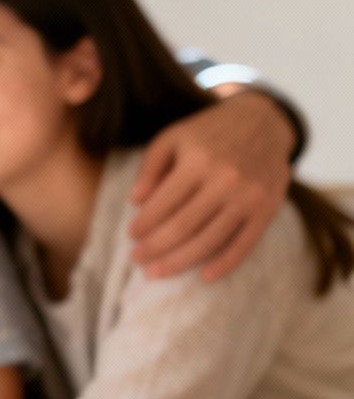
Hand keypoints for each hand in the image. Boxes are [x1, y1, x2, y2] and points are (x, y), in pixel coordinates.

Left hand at [129, 89, 293, 281]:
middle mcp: (226, 180)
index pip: (163, 204)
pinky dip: (224, 264)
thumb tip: (135, 202)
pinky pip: (245, 244)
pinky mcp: (267, 209)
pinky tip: (204, 277)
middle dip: (155, 248)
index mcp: (198, 161)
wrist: (264, 122)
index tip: (130, 236)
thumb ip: (150, 168)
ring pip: (209, 240)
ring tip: (156, 271)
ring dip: (180, 261)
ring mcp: (249, 197)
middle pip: (183, 227)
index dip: (143, 225)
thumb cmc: (208, 132)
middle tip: (137, 259)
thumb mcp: (173, 138)